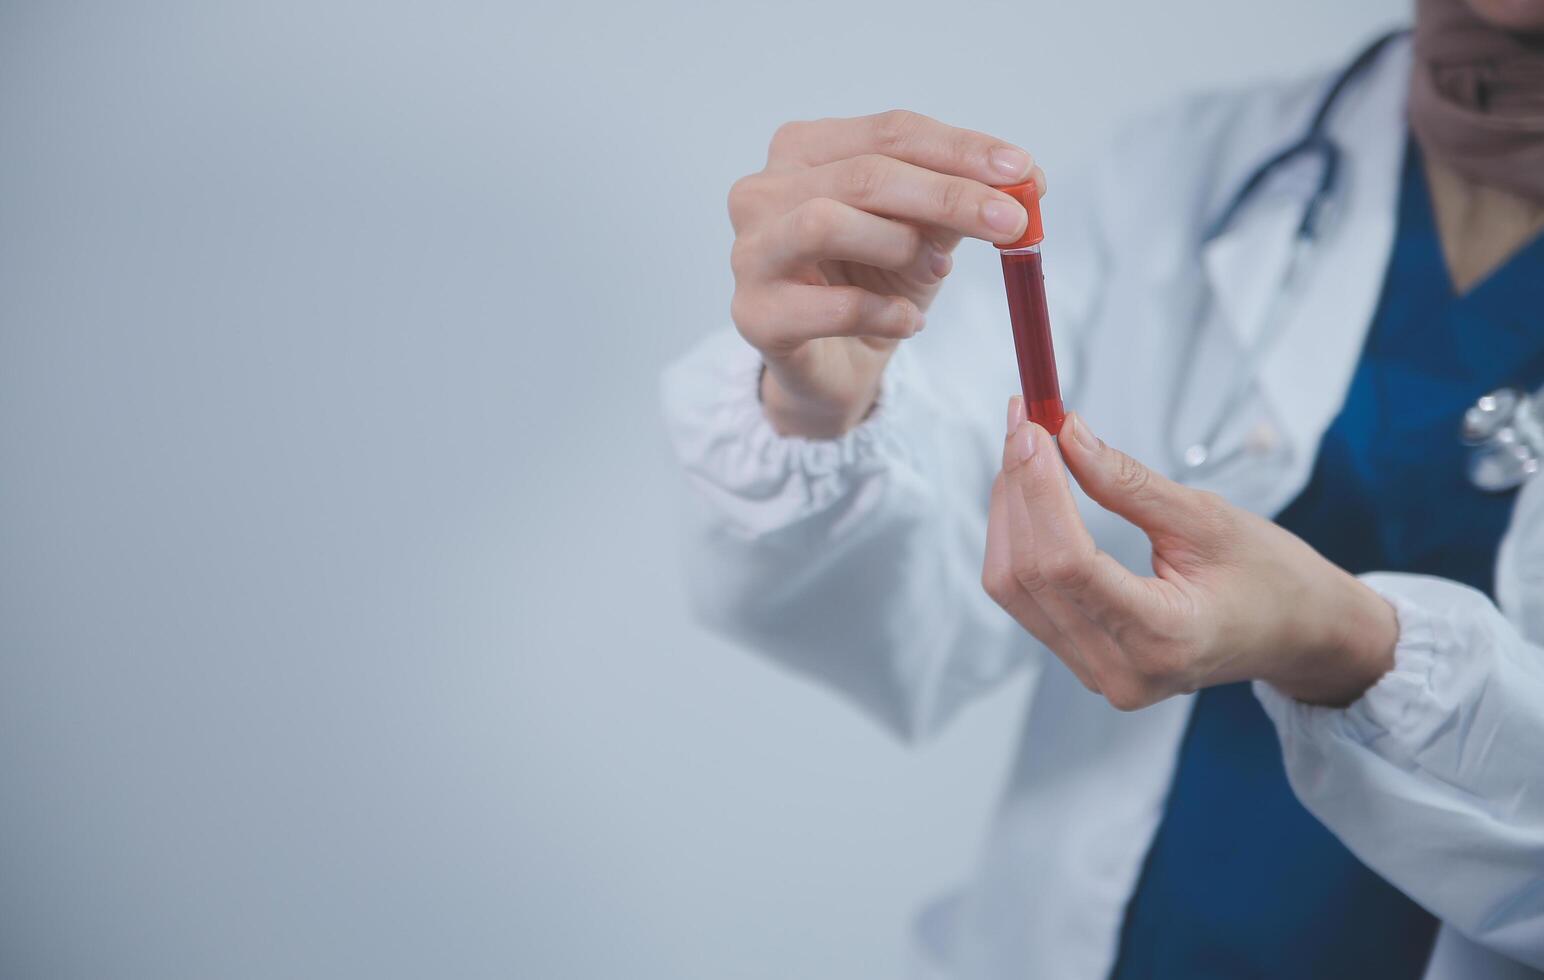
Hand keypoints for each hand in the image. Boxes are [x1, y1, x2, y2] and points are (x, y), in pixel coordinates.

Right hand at [727, 109, 1044, 437]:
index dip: (961, 149)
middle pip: (863, 175)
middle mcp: (761, 192)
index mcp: (804, 151)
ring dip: (900, 245)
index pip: (889, 132)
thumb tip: (1023, 180)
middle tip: (1011, 222)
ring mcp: (749, 254)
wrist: (833, 367)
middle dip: (948, 195)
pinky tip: (908, 322)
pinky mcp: (754, 315)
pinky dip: (884, 312)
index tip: (1023, 171)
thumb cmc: (871, 284)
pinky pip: (831, 305)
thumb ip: (959, 201)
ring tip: (936, 271)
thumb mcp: (922, 232)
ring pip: (825, 223)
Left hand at [981, 398, 1398, 708]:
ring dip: (1010, 511)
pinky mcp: (1084, 660)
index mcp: (1163, 638)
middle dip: (1017, 488)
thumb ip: (1128, 481)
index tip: (1032, 428)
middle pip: (1029, 573)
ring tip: (1028, 450)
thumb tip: (1067, 435)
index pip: (1067, 563)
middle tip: (1024, 422)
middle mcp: (1120, 670)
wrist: (1297, 633)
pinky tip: (1030, 495)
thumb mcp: (1207, 518)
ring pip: (1014, 587)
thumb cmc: (1271, 578)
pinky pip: (1026, 598)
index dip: (1038, 490)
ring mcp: (1097, 673)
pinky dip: (1020, 539)